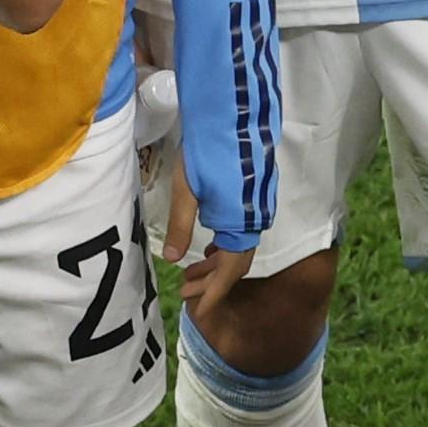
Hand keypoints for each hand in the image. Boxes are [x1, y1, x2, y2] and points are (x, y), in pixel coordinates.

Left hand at [164, 157, 254, 321]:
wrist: (232, 116)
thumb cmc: (206, 151)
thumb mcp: (186, 191)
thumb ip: (181, 226)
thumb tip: (171, 258)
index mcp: (238, 224)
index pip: (229, 270)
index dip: (214, 292)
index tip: (200, 310)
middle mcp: (253, 220)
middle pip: (236, 263)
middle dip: (212, 283)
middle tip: (186, 295)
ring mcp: (256, 208)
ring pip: (238, 248)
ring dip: (215, 265)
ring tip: (191, 276)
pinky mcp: (253, 196)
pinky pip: (241, 233)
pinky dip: (224, 247)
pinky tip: (209, 247)